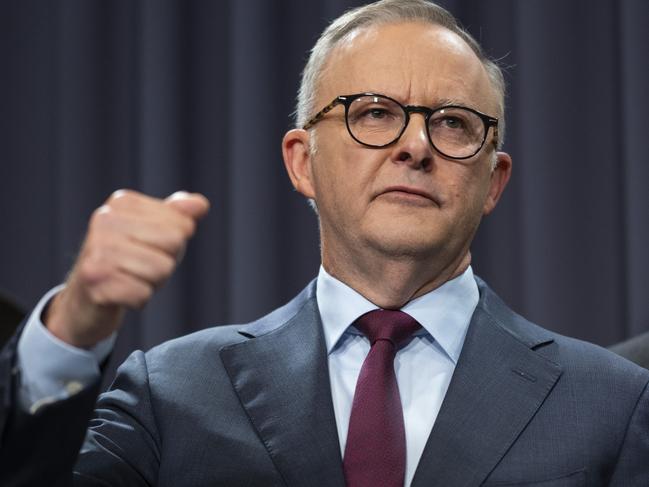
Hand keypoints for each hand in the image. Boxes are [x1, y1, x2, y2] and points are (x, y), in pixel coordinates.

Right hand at [45, 189, 209, 347]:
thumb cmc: (128, 260)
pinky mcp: (94, 280)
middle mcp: (105, 219)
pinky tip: (120, 294)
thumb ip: (179, 215)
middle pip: (174, 244)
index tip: (148, 248)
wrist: (85, 298)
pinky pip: (143, 295)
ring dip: (152, 282)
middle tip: (139, 266)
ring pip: (161, 270)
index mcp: (123, 203)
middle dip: (165, 263)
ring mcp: (97, 249)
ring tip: (130, 278)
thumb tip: (201, 204)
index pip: (183, 224)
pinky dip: (138, 300)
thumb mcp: (156, 233)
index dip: (174, 244)